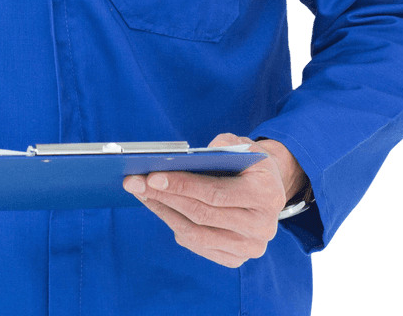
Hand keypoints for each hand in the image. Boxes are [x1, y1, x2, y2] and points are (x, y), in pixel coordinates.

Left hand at [122, 133, 303, 267]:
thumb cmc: (247, 162)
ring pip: (196, 233)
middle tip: (134, 182)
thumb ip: (219, 146)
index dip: (181, 186)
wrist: (268, 188)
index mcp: (267, 195)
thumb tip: (181, 158)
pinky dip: (174, 225)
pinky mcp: (236, 258)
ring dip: (163, 211)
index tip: (151, 176)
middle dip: (164, 197)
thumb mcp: (240, 144)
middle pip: (202, 215)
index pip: (215, 194)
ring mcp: (250, 247)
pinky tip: (158, 207)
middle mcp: (262, 227)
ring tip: (140, 193)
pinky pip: (198, 245)